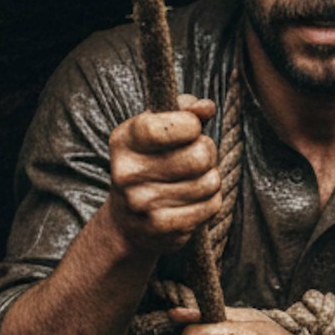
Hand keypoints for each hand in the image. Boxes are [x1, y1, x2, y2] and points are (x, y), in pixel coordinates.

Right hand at [107, 95, 220, 257]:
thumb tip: (207, 107)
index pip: (165, 126)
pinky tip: (194, 200)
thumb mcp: (155, 132)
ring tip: (194, 179)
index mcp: (123, 142)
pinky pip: (211, 206)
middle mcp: (128, 174)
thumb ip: (182, 111)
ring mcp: (144, 204)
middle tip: (197, 156)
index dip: (191, 124)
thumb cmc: (148, 166)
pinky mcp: (163, 228)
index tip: (191, 128)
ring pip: (209, 182)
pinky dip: (210, 201)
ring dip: (211, 178)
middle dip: (208, 152)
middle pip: (199, 155)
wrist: (126, 223)